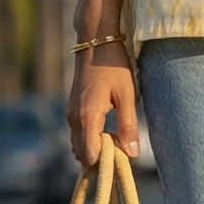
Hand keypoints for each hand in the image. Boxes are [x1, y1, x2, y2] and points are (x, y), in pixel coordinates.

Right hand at [67, 44, 138, 168]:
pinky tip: (108, 129)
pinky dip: (91, 139)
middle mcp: (74, 119)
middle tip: (123, 146)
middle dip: (102, 158)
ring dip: (96, 148)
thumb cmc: (114, 66)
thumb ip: (128, 126)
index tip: (124, 154)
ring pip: (79, 146)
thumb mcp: (127, 95)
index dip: (107, 161)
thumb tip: (132, 154)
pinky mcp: (72, 110)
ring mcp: (70, 114)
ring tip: (117, 137)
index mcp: (88, 117)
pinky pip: (78, 135)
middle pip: (82, 155)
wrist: (95, 42)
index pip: (90, 156)